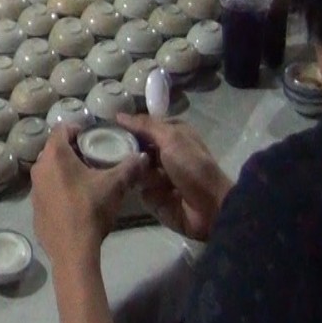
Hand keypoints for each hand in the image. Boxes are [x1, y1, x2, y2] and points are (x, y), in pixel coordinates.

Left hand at [31, 126, 151, 267]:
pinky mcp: (34, 207)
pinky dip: (58, 189)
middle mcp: (39, 168)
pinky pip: (46, 190)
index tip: (91, 136)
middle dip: (71, 150)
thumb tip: (143, 156)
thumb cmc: (91, 209)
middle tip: (91, 157)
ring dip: (64, 170)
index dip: (77, 128)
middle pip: (54, 149)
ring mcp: (34, 189)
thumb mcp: (114, 186)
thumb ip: (129, 167)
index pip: (61, 128)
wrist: (72, 249)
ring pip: (49, 170)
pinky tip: (74, 201)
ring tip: (85, 179)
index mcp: (55, 155)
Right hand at [115, 114, 232, 240]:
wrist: (209, 206)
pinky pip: (140, 191)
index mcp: (172, 135)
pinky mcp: (156, 198)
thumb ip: (145, 126)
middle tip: (130, 156)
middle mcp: (165, 154)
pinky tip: (158, 194)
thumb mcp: (171, 138)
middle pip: (135, 150)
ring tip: (158, 180)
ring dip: (144, 175)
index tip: (111, 130)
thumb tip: (119, 115)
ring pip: (135, 171)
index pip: (143, 128)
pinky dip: (149, 193)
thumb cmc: (192, 166)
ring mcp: (159, 177)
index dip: (129, 129)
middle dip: (132, 154)